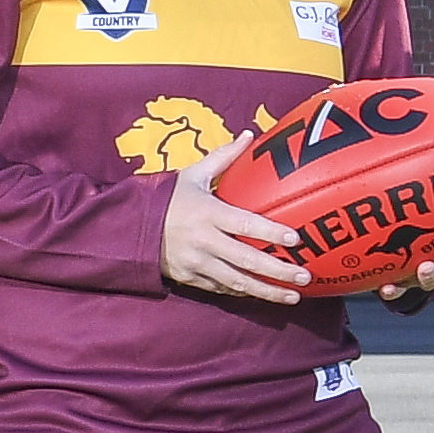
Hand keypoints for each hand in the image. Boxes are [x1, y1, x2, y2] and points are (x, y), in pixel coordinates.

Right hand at [162, 140, 310, 306]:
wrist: (128, 227)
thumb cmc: (166, 198)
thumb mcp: (192, 174)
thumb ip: (224, 157)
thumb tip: (249, 134)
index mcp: (207, 213)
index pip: (244, 224)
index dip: (271, 232)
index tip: (296, 239)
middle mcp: (203, 240)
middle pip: (246, 259)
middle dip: (278, 270)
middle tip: (305, 276)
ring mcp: (195, 263)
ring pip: (237, 282)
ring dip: (266, 291)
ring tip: (293, 297)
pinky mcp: (189, 278)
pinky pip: (221, 289)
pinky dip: (243, 292)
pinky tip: (264, 295)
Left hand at [378, 216, 433, 310]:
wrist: (395, 258)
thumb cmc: (418, 226)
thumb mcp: (429, 213)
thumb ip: (432, 197)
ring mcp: (424, 277)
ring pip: (433, 280)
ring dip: (430, 275)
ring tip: (425, 267)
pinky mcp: (403, 285)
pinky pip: (399, 291)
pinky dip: (394, 290)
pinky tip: (386, 288)